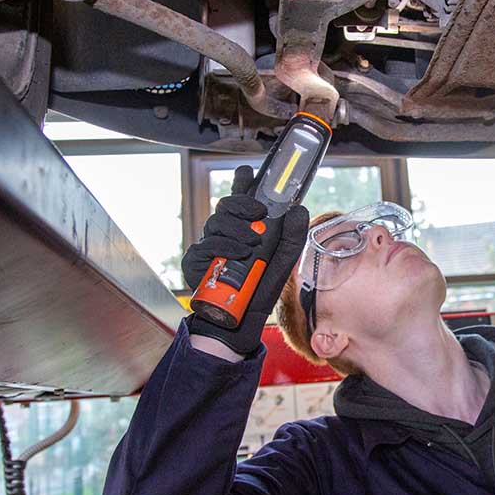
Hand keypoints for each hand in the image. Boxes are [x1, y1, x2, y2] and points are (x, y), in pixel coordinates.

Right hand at [182, 165, 308, 353]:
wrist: (242, 321)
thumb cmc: (260, 290)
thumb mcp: (283, 263)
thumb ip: (292, 237)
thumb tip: (299, 209)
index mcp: (245, 230)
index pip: (241, 199)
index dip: (243, 183)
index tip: (248, 173)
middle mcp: (225, 234)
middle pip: (226, 205)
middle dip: (242, 203)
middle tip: (259, 210)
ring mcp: (209, 247)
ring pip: (216, 221)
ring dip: (236, 228)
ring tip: (252, 243)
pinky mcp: (196, 262)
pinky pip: (205, 245)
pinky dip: (224, 246)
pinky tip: (239, 253)